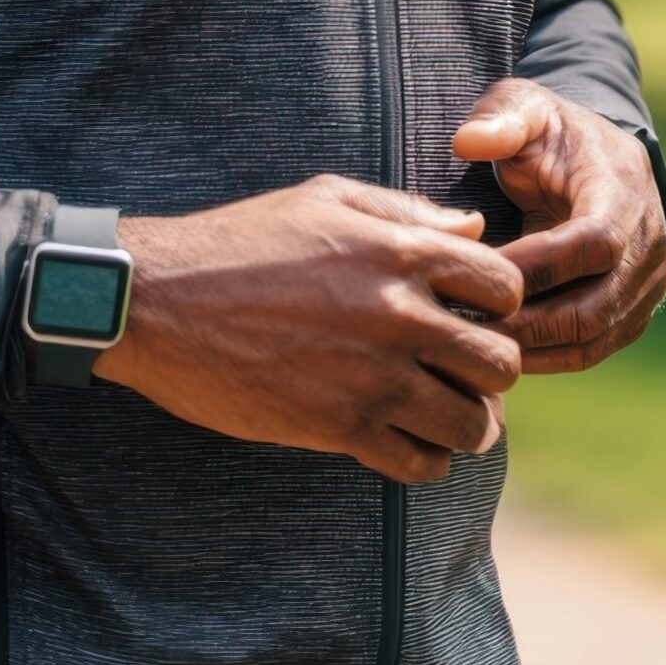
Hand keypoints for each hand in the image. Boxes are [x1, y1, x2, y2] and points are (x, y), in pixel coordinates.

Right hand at [94, 175, 523, 482]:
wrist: (160, 300)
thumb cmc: (242, 240)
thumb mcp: (324, 200)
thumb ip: (405, 212)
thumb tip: (474, 226)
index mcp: (399, 251)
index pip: (505, 287)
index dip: (498, 302)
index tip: (470, 311)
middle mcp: (398, 314)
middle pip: (501, 362)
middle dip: (488, 368)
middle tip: (459, 368)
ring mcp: (372, 377)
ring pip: (473, 422)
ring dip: (466, 421)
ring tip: (439, 410)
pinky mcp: (340, 430)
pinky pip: (422, 464)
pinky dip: (426, 458)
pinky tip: (403, 438)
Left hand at [452, 80, 665, 374]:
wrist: (597, 158)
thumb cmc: (552, 133)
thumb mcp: (525, 106)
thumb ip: (500, 118)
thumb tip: (468, 142)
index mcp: (624, 189)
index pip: (594, 242)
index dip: (538, 264)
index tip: (479, 270)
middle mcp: (647, 242)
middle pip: (593, 304)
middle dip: (526, 320)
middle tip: (465, 323)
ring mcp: (647, 284)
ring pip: (592, 337)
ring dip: (533, 347)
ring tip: (476, 341)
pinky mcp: (633, 313)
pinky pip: (592, 350)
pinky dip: (547, 357)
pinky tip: (500, 349)